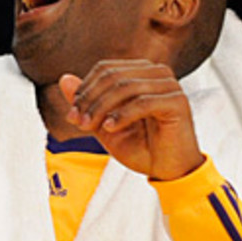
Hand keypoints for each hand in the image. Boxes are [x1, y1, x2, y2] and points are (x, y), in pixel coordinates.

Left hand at [60, 60, 204, 179]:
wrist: (169, 171)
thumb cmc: (142, 148)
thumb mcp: (105, 126)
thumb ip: (87, 103)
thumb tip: (64, 79)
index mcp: (141, 72)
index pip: (105, 69)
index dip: (84, 90)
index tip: (73, 115)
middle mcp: (157, 73)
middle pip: (113, 75)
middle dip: (90, 99)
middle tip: (79, 122)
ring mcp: (169, 85)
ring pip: (125, 86)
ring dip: (102, 108)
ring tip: (92, 127)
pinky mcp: (177, 101)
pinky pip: (142, 102)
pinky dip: (122, 115)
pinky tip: (110, 128)